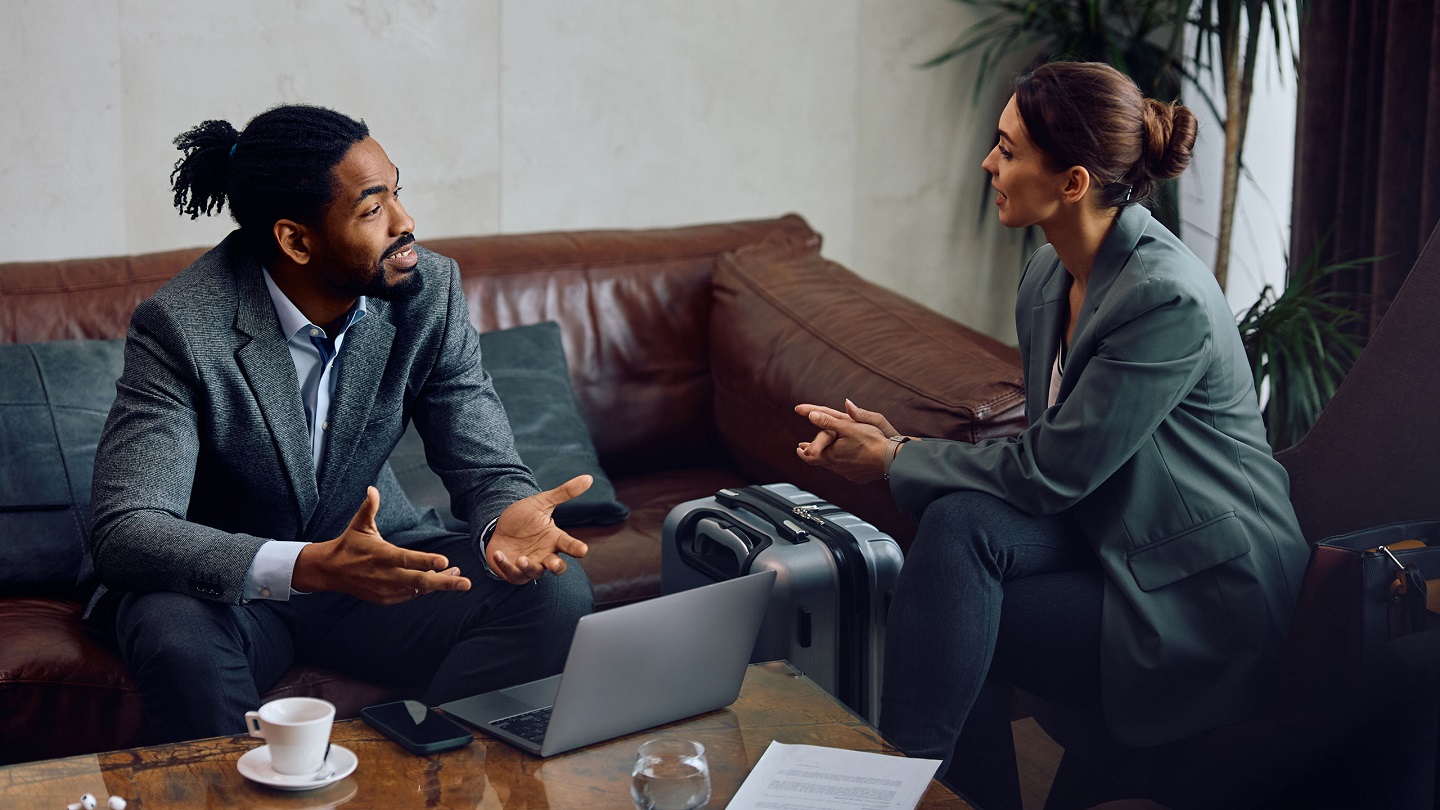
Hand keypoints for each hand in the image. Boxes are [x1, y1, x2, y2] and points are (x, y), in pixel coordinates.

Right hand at [293, 486, 470, 604]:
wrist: (330, 571)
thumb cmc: (349, 544)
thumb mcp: (358, 525)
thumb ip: (369, 508)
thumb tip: (372, 489)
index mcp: (381, 555)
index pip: (407, 559)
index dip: (426, 561)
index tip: (445, 561)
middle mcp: (386, 575)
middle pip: (420, 581)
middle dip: (445, 582)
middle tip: (466, 583)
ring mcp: (386, 589)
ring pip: (419, 589)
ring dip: (439, 584)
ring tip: (459, 577)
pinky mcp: (385, 598)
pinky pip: (410, 594)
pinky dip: (424, 589)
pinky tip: (439, 580)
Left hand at [487, 475, 592, 584]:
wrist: (499, 526)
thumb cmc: (524, 517)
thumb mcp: (542, 503)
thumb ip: (565, 492)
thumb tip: (588, 477)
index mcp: (554, 539)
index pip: (569, 544)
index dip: (576, 548)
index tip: (582, 550)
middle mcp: (545, 554)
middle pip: (557, 566)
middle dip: (557, 566)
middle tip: (554, 563)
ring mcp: (530, 564)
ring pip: (535, 572)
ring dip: (529, 567)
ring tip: (522, 559)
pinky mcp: (513, 571)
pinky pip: (512, 573)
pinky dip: (505, 565)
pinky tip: (498, 554)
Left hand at [793, 400, 896, 484]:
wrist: (890, 459)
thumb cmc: (871, 441)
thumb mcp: (847, 426)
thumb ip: (828, 421)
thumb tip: (812, 415)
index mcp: (830, 455)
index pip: (810, 455)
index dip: (803, 451)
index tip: (799, 448)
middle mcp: (837, 467)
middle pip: (820, 462)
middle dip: (814, 454)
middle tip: (808, 450)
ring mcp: (848, 473)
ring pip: (834, 466)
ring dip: (829, 458)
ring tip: (828, 453)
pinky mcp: (859, 476)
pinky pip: (848, 471)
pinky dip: (845, 464)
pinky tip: (849, 460)